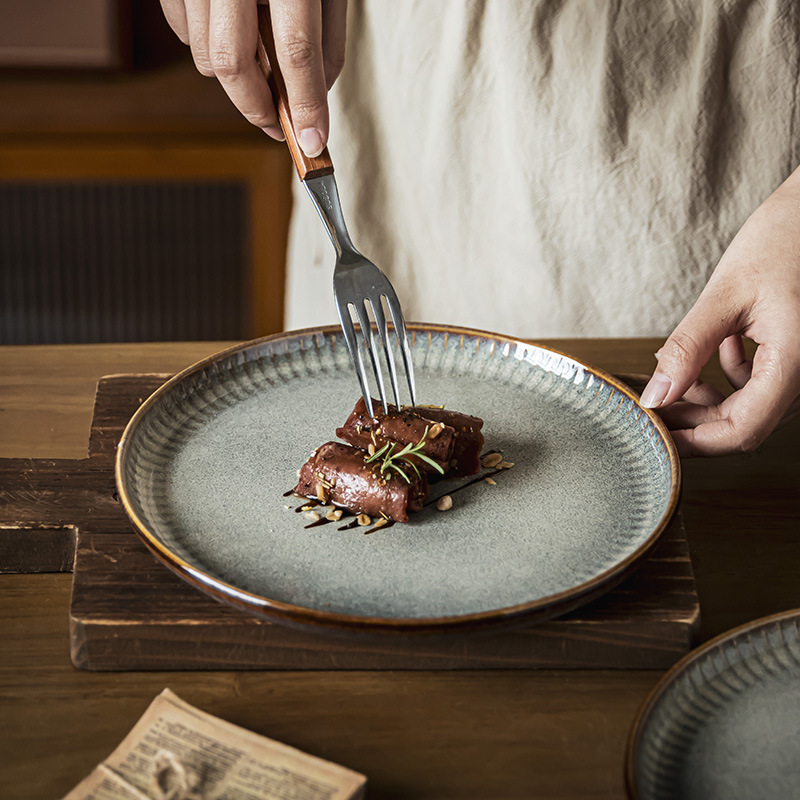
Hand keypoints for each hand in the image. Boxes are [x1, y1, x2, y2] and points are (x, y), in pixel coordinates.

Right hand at [160, 0, 346, 154]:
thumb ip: (326, 42)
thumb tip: (315, 101)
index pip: (296, 51)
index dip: (306, 105)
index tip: (312, 144)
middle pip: (231, 62)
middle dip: (256, 108)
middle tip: (278, 125)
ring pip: (202, 55)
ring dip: (235, 79)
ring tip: (261, 72)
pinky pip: (181, 31)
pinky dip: (206, 48)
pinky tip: (232, 34)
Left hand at [639, 166, 799, 456]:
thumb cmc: (785, 237)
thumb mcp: (726, 295)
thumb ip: (688, 349)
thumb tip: (654, 396)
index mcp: (796, 364)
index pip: (741, 431)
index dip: (693, 441)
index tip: (654, 435)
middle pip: (743, 424)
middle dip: (692, 421)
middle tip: (650, 408)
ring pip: (750, 407)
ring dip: (708, 400)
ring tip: (673, 376)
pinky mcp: (798, 355)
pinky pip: (761, 384)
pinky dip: (727, 378)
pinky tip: (709, 353)